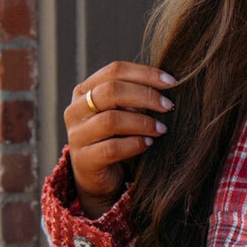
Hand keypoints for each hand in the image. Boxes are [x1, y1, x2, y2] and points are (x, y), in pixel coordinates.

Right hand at [64, 63, 177, 217]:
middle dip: (145, 96)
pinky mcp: (84, 160)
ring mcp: (77, 135)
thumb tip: (168, 83)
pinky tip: (148, 143)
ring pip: (111, 120)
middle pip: (111, 91)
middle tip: (168, 106)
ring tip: (161, 129)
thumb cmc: (115, 136)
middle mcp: (75, 110)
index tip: (171, 82)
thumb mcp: (122, 112)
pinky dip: (134, 144)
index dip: (145, 73)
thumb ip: (134, 96)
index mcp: (84, 91)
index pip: (114, 71)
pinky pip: (111, 148)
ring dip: (142, 122)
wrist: (97, 175)